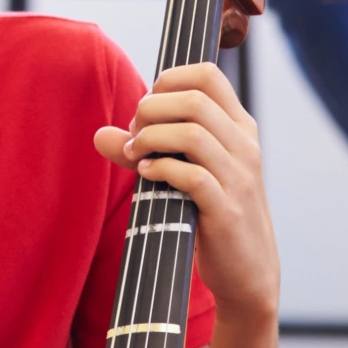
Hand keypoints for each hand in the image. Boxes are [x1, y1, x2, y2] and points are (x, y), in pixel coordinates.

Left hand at [94, 61, 277, 326]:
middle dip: (150, 110)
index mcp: (239, 128)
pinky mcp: (226, 209)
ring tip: (135, 155)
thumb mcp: (185, 173)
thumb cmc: (212, 215)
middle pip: (194, 99)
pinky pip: (190, 176)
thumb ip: (146, 150)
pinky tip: (146, 176)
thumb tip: (100, 134)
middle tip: (134, 136)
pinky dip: (160, 170)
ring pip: (192, 134)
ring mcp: (239, 176)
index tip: (147, 108)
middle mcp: (244, 145)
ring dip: (151, 139)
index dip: (168, 79)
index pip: (207, 74)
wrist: (248, 272)